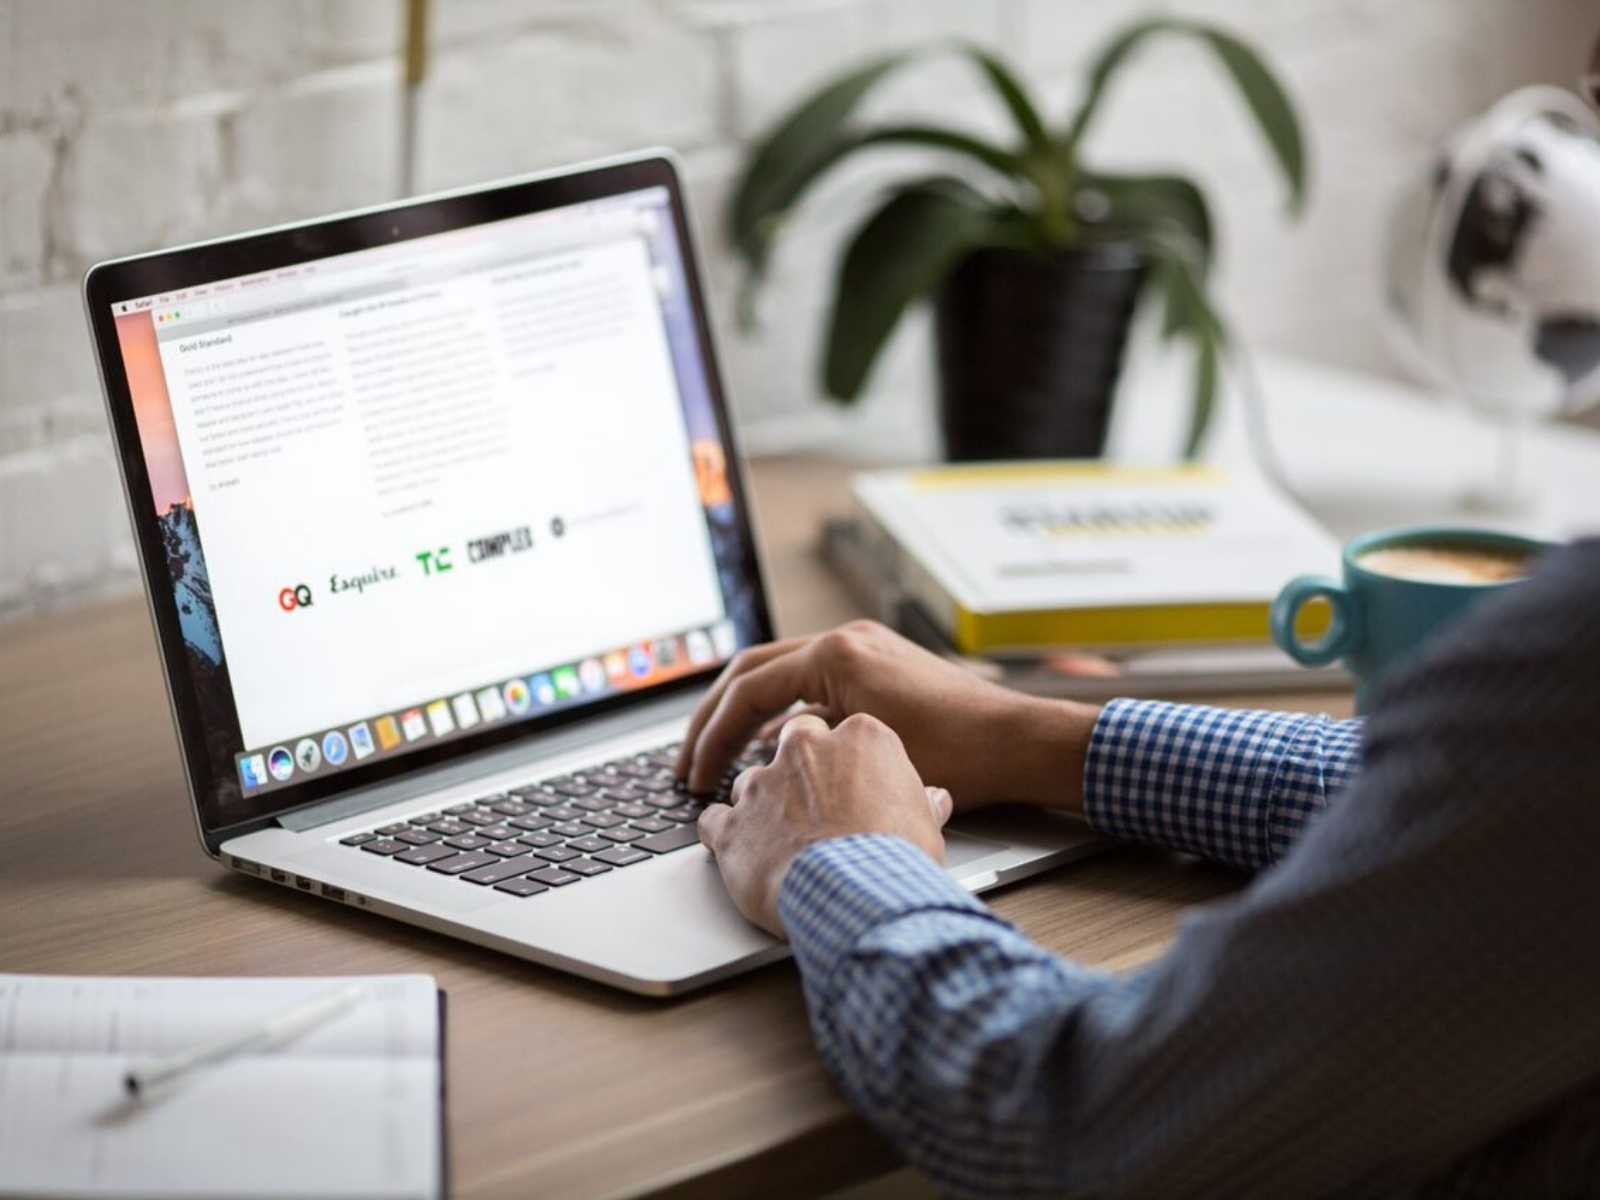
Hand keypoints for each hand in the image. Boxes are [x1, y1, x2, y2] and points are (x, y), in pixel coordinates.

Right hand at [676, 620, 1099, 813]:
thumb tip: (760, 761)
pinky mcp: (878, 666)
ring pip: (779, 675)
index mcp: (837, 654)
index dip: (712, 738)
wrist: (1020, 743)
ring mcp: (864, 648)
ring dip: (745, 716)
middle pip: (752, 672)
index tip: (695, 777)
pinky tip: (774, 755)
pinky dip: (784, 716)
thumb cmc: (958, 756)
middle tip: (688, 764)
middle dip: (713, 720)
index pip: (748, 689)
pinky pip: (812, 685)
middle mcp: (847, 640)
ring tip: (720, 760)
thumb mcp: (866, 754)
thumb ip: (805, 747)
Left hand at [697, 712, 952, 936]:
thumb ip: (921, 802)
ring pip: (751, 782)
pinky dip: (724, 835)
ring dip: (763, 806)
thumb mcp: (926, 826)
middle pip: (794, 743)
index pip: (846, 733)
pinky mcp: (732, 824)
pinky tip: (741, 854)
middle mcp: (805, 749)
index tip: (852, 785)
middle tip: (815, 804)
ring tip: (782, 841)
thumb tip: (934, 800)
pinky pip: (714, 820)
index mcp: (860, 738)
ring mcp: (763, 784)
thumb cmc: (897, 859)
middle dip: (800, 769)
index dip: (848, 764)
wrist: (857, 896)